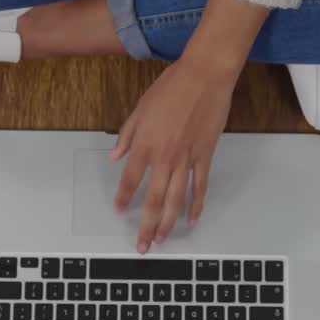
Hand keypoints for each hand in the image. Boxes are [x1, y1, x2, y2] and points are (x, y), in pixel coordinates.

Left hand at [110, 49, 241, 252]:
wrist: (204, 76)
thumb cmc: (172, 86)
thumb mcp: (140, 108)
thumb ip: (127, 135)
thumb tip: (115, 155)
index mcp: (145, 144)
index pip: (129, 179)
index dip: (123, 198)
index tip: (119, 211)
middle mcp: (164, 156)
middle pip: (152, 199)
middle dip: (146, 225)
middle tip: (142, 244)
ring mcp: (186, 158)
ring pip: (175, 199)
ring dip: (168, 222)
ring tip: (163, 239)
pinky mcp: (205, 156)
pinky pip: (200, 186)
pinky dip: (196, 204)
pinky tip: (192, 218)